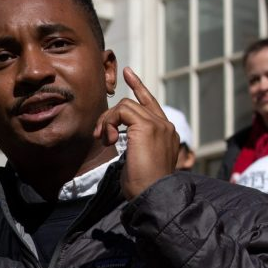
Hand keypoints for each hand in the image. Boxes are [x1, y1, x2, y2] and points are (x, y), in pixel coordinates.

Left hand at [94, 67, 178, 199]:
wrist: (152, 195)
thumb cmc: (144, 186)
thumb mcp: (138, 161)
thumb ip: (134, 144)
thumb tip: (115, 136)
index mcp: (167, 134)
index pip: (151, 104)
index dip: (138, 87)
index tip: (128, 73)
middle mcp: (166, 126)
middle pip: (133, 103)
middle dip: (111, 116)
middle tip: (100, 134)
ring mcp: (158, 124)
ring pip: (125, 106)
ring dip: (107, 122)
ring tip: (105, 141)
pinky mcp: (148, 126)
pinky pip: (121, 111)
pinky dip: (109, 122)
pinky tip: (109, 139)